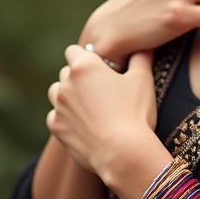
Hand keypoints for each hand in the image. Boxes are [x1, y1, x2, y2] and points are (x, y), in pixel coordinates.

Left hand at [46, 46, 157, 178]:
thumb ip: (141, 58)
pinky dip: (66, 117)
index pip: (74, 50)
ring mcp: (59, 106)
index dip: (87, 56)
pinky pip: (55, 116)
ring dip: (68, 95)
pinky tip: (84, 123)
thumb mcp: (143, 80)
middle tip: (100, 89)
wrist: (122, 152)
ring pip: (57, 92)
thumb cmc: (134, 112)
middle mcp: (66, 83)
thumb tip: (144, 46)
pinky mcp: (56, 127)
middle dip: (79, 77)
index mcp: (84, 66)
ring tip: (89, 105)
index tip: (100, 67)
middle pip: (66, 72)